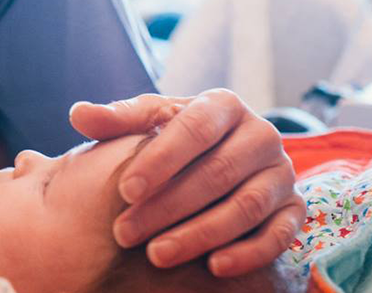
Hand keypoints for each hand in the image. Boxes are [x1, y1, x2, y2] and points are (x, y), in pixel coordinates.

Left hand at [69, 89, 304, 277]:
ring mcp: (281, 173)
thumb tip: (78, 114)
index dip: (159, 160)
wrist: (222, 156)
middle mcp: (261, 135)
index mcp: (223, 105)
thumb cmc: (175, 136)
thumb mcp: (148, 122)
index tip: (124, 191)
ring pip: (245, 206)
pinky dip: (248, 253)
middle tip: (124, 233)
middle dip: (167, 206)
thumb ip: (116, 119)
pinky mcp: (294, 208)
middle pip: (216, 173)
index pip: (194, 129)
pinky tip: (214, 266)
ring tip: (157, 255)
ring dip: (200, 234)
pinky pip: (278, 234)